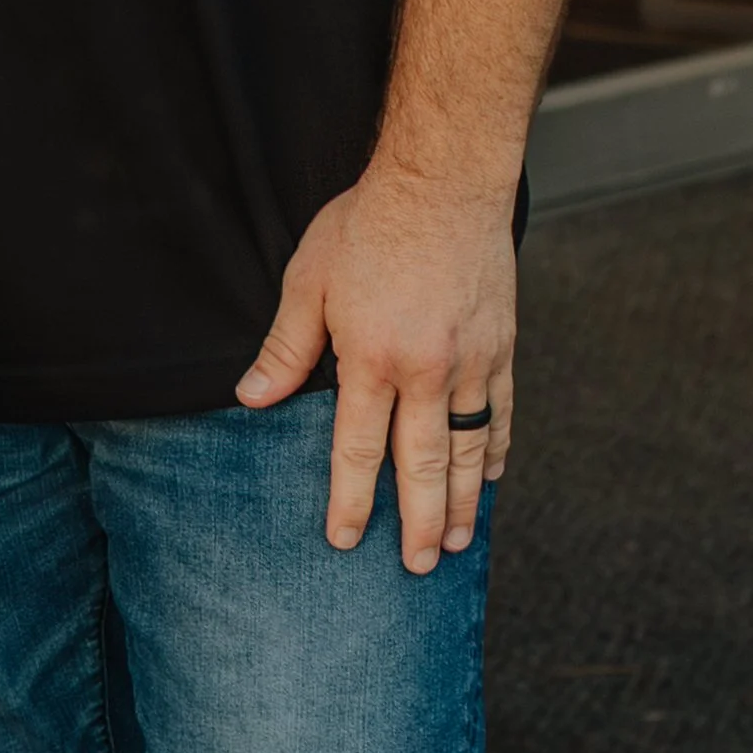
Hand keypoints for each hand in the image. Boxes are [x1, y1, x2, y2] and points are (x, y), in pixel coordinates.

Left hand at [235, 163, 516, 573]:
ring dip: (464, 503)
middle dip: (419, 524)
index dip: (351, 501)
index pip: (358, 450)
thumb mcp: (308, 279)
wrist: (442, 183)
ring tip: (458, 542)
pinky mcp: (500, 348)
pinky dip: (494, 452)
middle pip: (423, 468)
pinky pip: (500, 415)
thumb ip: (286, 347)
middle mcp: (426, 372)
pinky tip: (489, 477)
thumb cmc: (367, 225)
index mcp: (373, 358)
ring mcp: (471, 363)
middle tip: (420, 569)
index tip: (344, 540)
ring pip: (467, 451)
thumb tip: (252, 397)